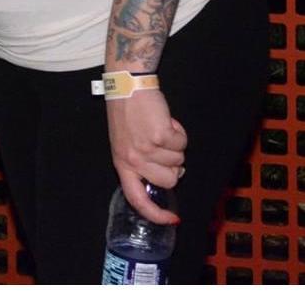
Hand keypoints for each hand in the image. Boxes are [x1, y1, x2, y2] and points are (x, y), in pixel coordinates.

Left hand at [106, 88, 185, 224]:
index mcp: (122, 164)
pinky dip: (179, 131)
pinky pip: (182, 142)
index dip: (155, 213)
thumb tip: (174, 173)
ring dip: (175, 145)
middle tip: (163, 145)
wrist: (128, 85)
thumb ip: (144, 162)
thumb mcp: (127, 143)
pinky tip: (166, 121)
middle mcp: (133, 159)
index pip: (137, 199)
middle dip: (174, 165)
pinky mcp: (160, 135)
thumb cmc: (128, 112)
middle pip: (169, 180)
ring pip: (179, 161)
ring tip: (161, 128)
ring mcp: (147, 148)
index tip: (172, 218)